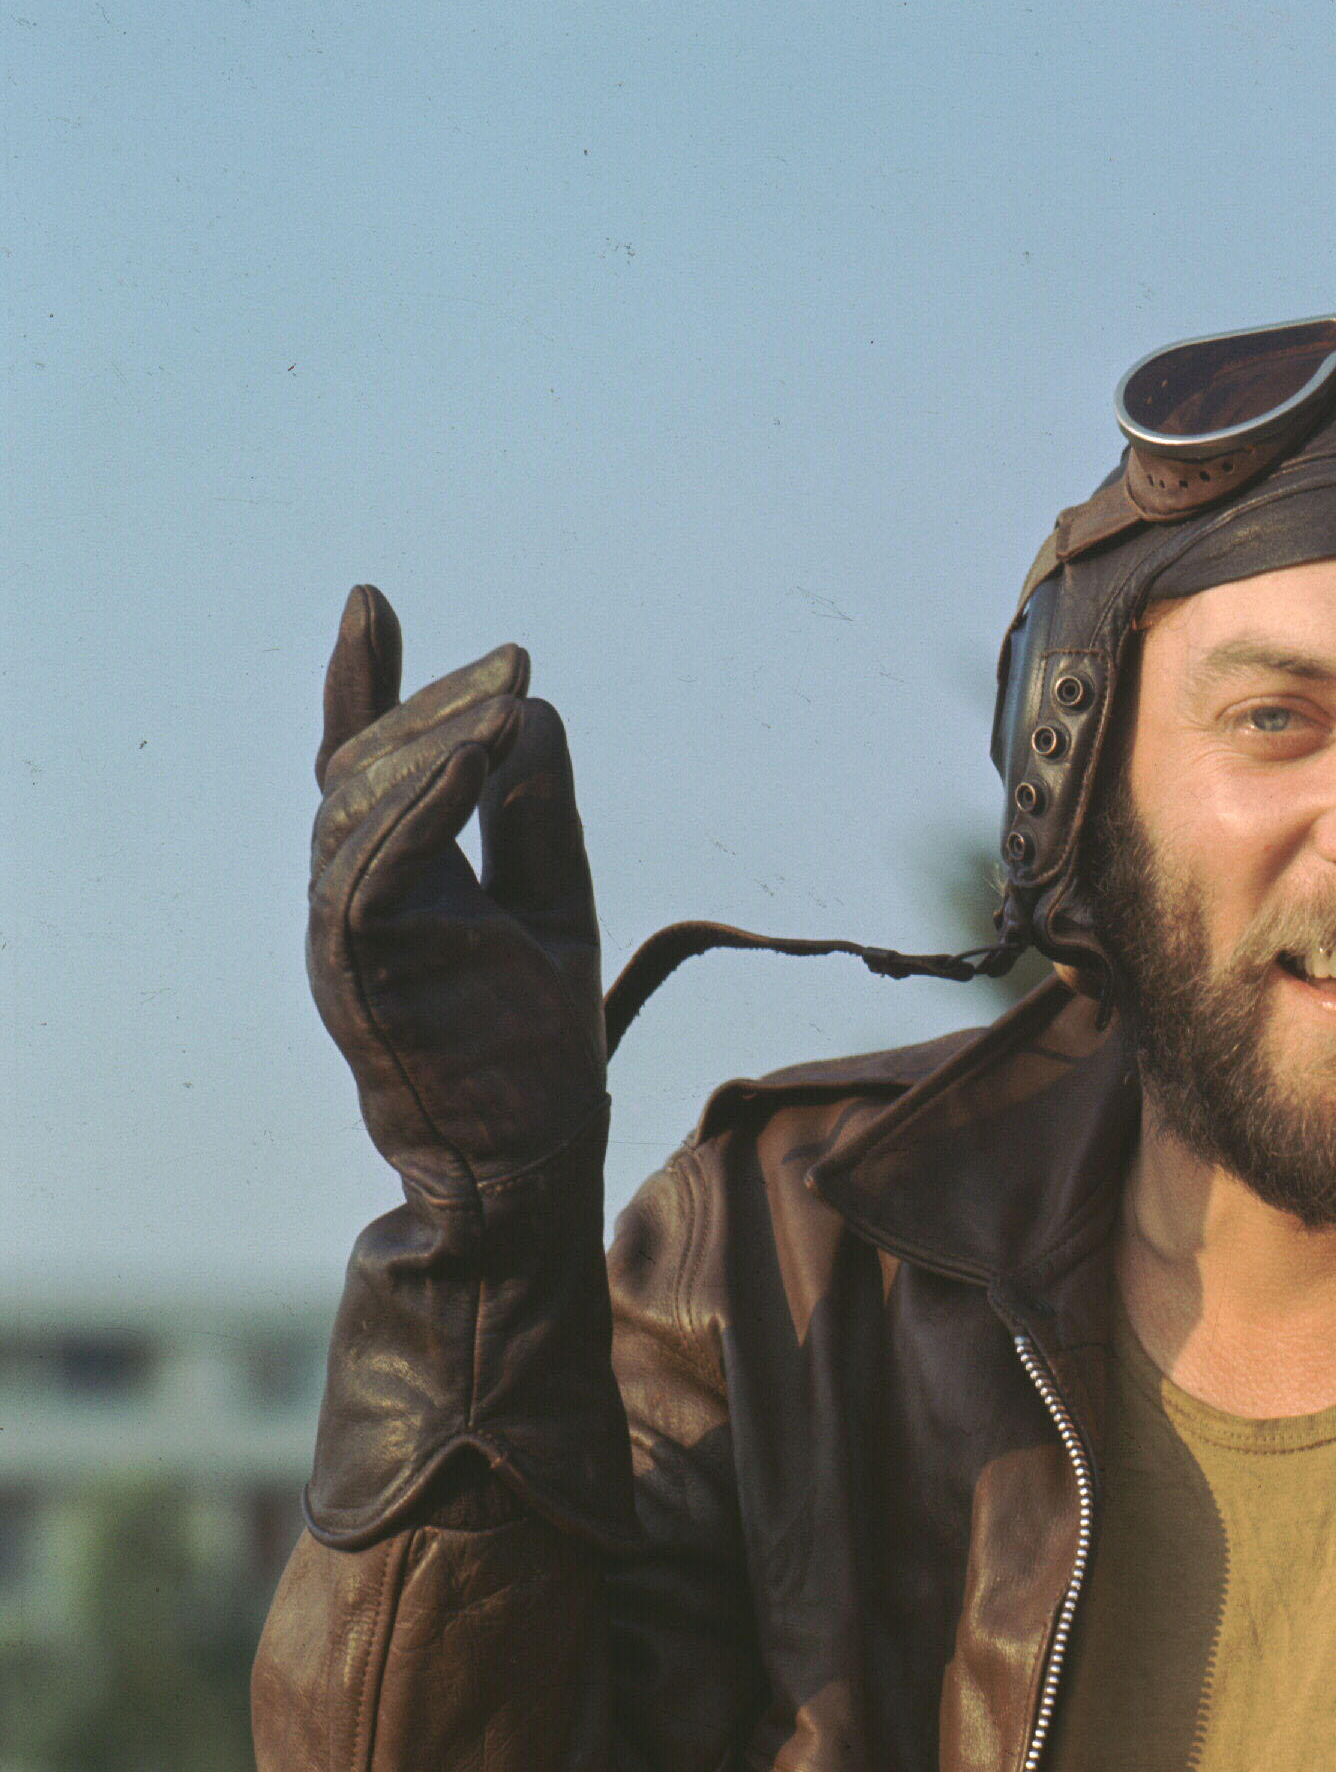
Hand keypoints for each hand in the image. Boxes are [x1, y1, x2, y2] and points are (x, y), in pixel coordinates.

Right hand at [308, 586, 607, 1215]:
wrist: (520, 1169)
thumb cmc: (531, 1054)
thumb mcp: (552, 907)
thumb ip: (538, 821)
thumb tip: (537, 714)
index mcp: (390, 884)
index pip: (360, 767)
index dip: (362, 684)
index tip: (372, 602)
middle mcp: (351, 900)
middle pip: (362, 769)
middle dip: (432, 703)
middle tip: (512, 662)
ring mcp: (347, 933)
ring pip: (360, 805)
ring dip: (434, 741)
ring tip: (507, 697)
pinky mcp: (361, 966)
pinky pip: (378, 863)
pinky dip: (426, 801)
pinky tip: (479, 750)